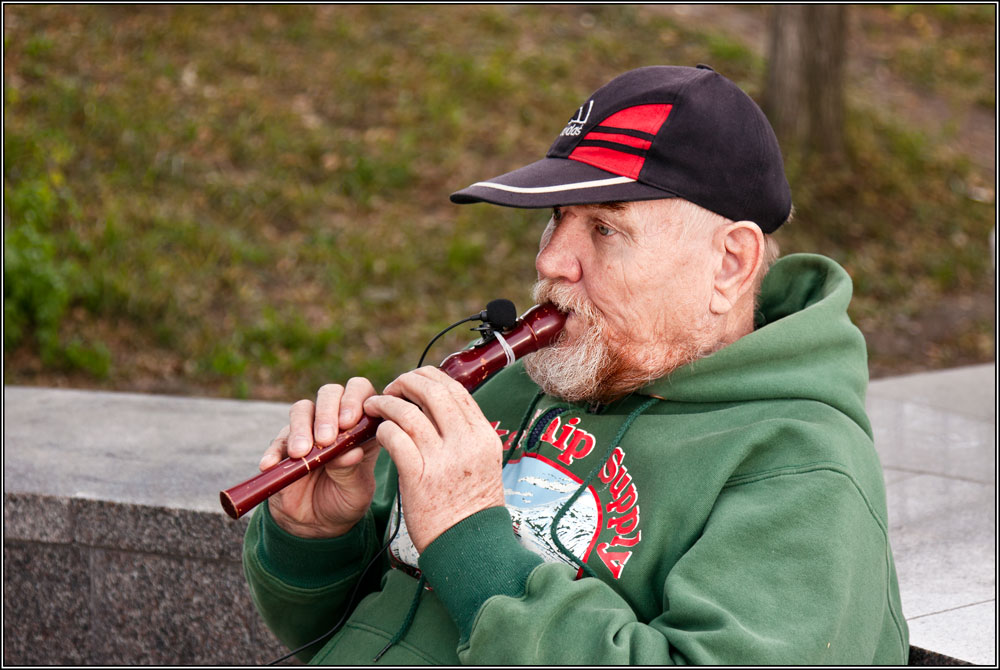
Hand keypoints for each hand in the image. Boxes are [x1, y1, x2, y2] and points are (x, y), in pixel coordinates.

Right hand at [261, 378, 380, 538]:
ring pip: (301, 409)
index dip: (355, 399)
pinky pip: (277, 441)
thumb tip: (351, 452)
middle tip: (326, 439)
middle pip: (330, 393)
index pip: (361, 392)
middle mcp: (335, 421)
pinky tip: (272, 464)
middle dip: (327, 411)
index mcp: (362, 425)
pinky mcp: (283, 445)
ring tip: (301, 453)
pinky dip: (274, 451)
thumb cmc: (345, 500)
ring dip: (301, 428)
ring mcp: (308, 430)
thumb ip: (353, 470)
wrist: (316, 523)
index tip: (349, 422)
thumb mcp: (356, 491)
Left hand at [362, 366, 505, 552]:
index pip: (456, 391)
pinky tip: (377, 433)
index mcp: (484, 437)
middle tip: (391, 388)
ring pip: (408, 412)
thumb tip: (443, 408)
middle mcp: (467, 443)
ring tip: (373, 406)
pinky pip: (394, 437)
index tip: (413, 382)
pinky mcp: (419, 477)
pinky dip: (382, 429)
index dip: (430, 378)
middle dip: (407, 382)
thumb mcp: (483, 465)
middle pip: (433, 392)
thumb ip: (466, 436)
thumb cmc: (470, 508)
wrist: (469, 547)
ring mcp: (443, 459)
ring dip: (386, 403)